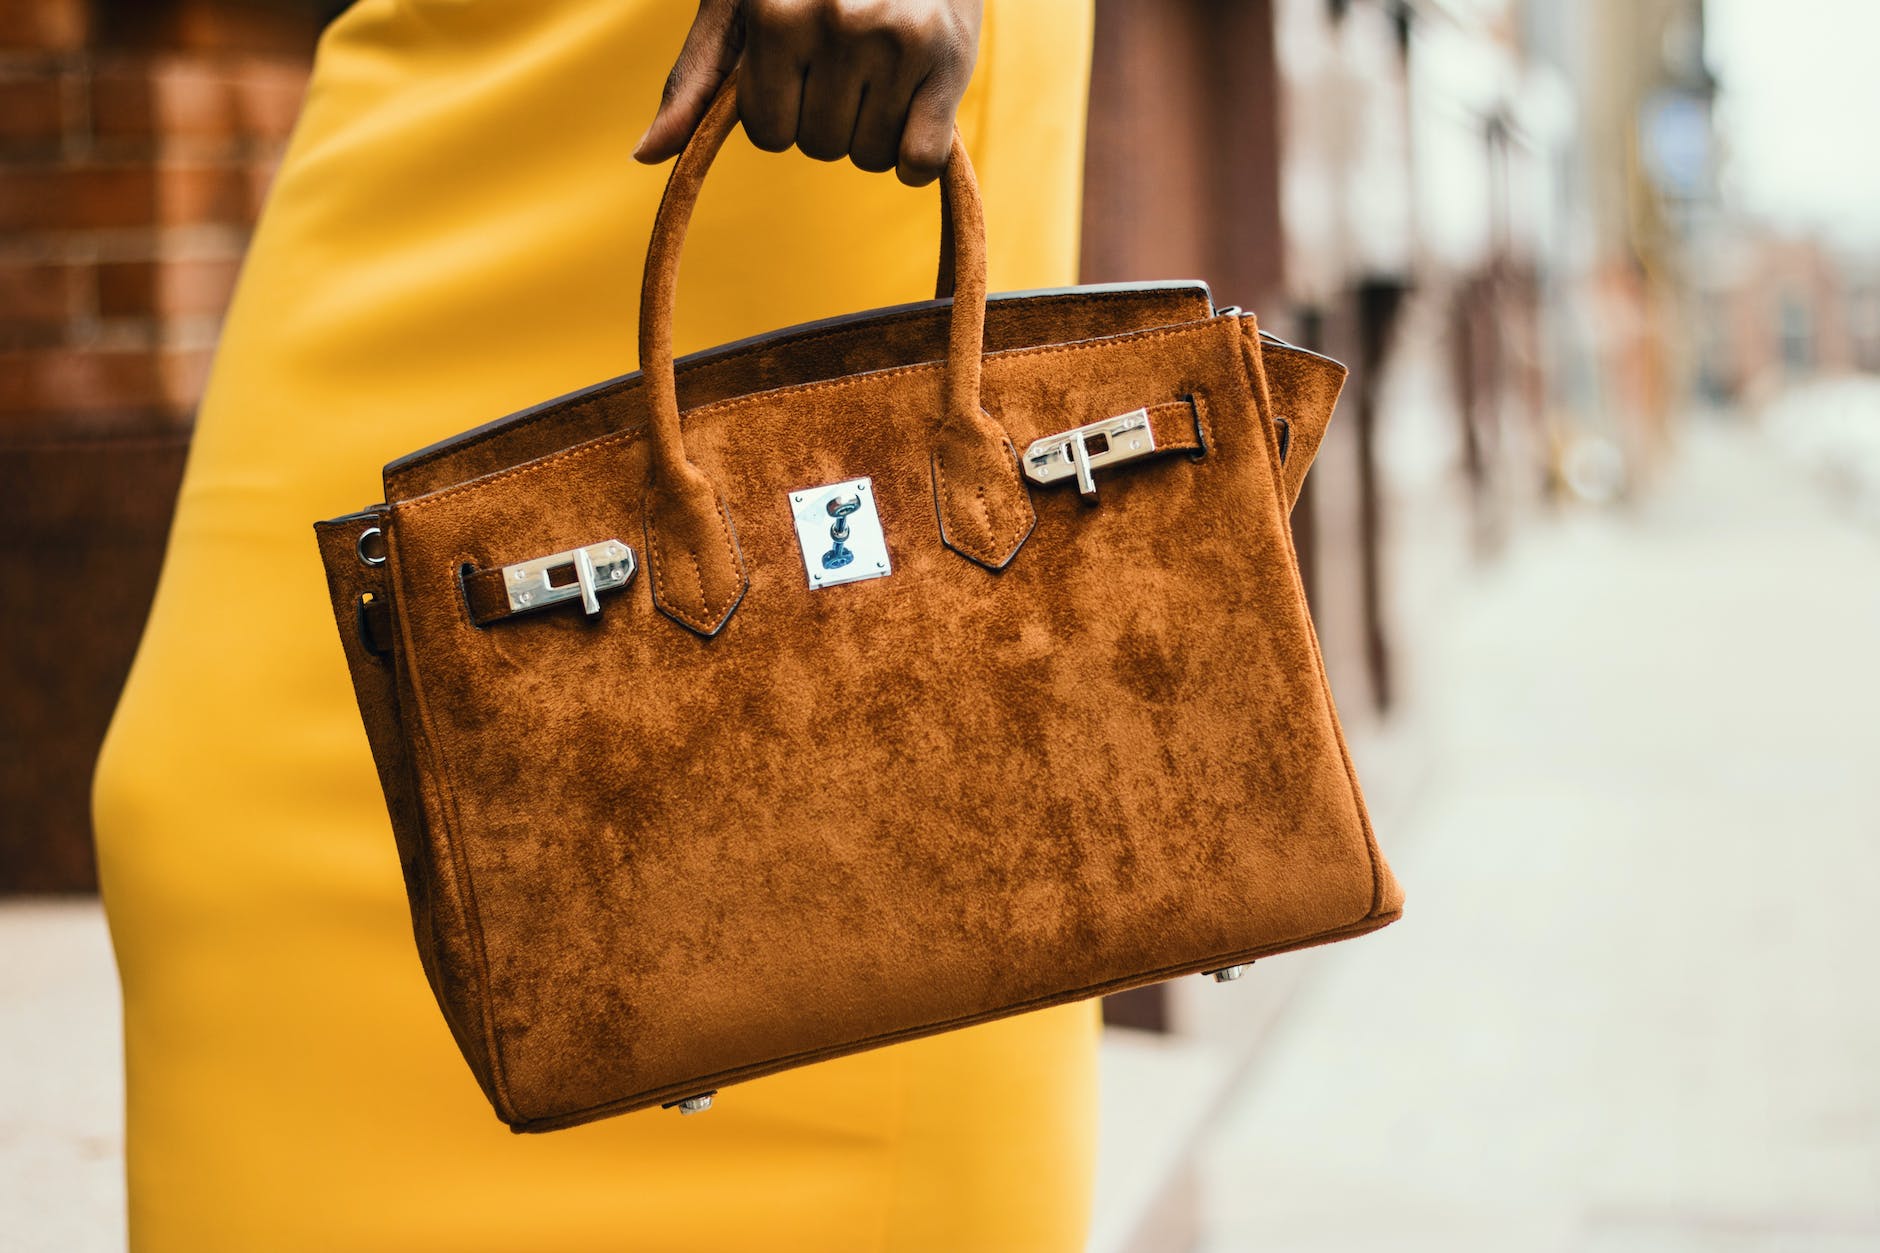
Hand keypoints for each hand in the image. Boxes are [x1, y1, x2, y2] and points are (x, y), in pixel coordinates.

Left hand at [633, 0, 983, 185]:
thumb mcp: (742, 9)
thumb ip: (696, 80)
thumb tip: (646, 155)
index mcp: (776, 13)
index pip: (768, 132)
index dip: (785, 111)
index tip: (805, 66)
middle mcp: (837, 22)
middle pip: (818, 146)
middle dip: (829, 120)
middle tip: (852, 64)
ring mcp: (898, 41)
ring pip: (869, 159)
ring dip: (874, 134)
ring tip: (885, 71)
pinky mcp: (950, 61)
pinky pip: (919, 163)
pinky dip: (917, 160)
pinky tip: (919, 111)